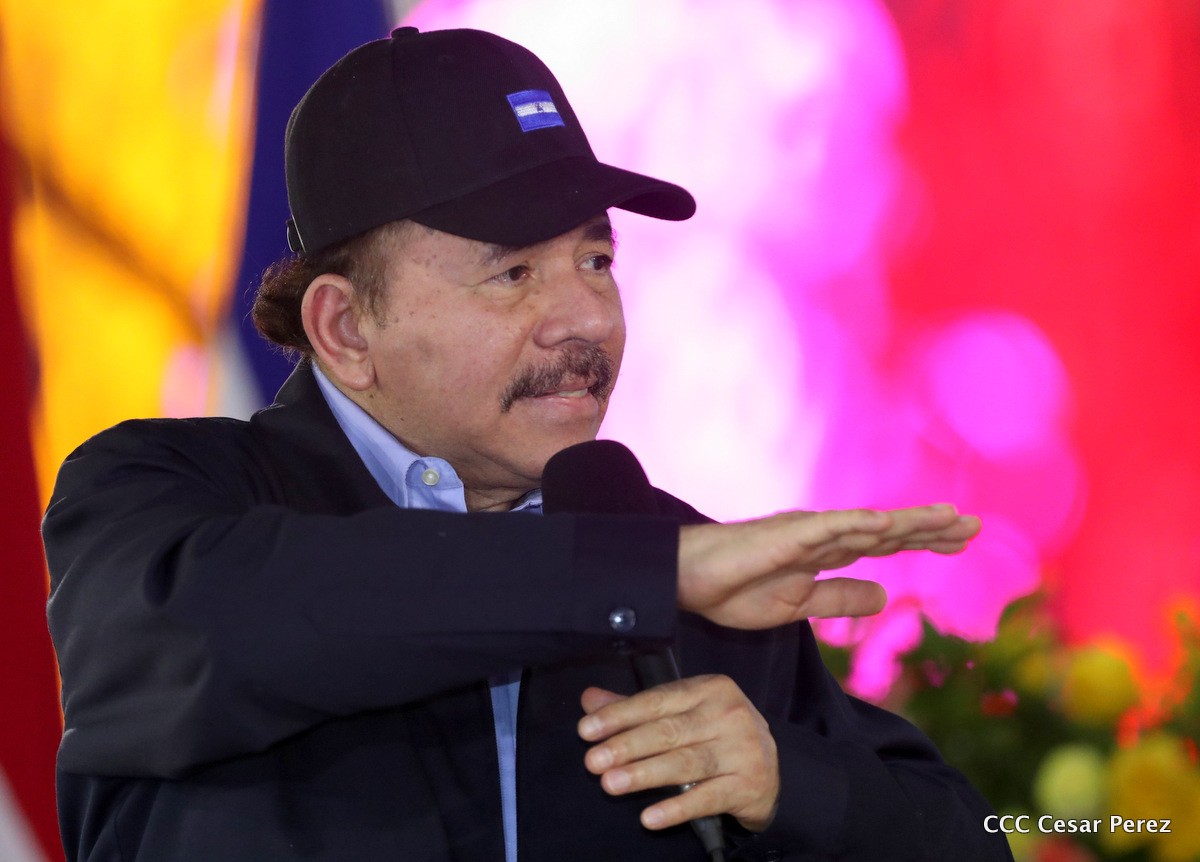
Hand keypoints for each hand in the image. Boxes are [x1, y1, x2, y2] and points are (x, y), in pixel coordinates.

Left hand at [578, 675, 778, 832]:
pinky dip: (677, 808)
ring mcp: (742, 749)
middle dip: (627, 746)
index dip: (620, 715)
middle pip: (669, 731)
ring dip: (644, 774)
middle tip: (592, 761)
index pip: (657, 701)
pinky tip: (649, 817)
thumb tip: (589, 699)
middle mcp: (729, 714)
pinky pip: (707, 797)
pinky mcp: (748, 785)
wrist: (772, 768)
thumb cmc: (717, 734)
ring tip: (610, 784)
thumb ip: (636, 708)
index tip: (586, 730)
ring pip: (685, 763)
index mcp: (710, 688)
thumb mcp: (683, 713)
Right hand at [677, 504, 979, 628]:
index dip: (923, 541)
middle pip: (887, 531)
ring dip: (908, 521)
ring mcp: (807, 532)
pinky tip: (884, 524)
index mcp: (825, 554)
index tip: (961, 541)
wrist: (687, 581)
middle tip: (974, 525)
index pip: (884, 545)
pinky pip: (826, 528)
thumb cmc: (733, 590)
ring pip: (867, 525)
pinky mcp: (785, 534)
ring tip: (947, 518)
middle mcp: (823, 536)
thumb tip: (883, 597)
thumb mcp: (798, 608)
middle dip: (931, 528)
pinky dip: (855, 524)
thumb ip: (839, 599)